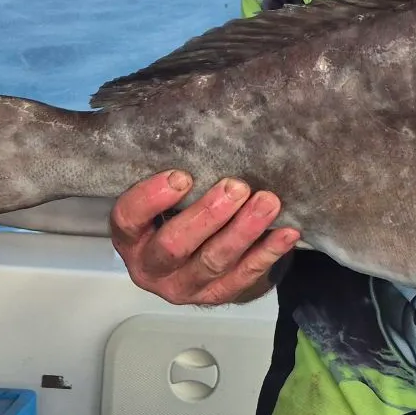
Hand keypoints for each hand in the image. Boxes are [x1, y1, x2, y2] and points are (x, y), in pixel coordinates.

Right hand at [109, 171, 298, 306]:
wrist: (198, 256)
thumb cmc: (181, 210)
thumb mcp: (168, 194)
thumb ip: (176, 170)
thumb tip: (201, 119)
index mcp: (132, 237)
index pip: (128, 218)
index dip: (151, 199)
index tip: (182, 176)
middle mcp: (152, 266)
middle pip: (174, 245)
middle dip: (208, 215)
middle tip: (237, 186)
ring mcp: (185, 285)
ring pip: (213, 261)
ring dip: (243, 230)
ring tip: (268, 202)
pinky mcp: (217, 295)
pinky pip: (244, 276)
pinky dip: (268, 253)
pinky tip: (287, 231)